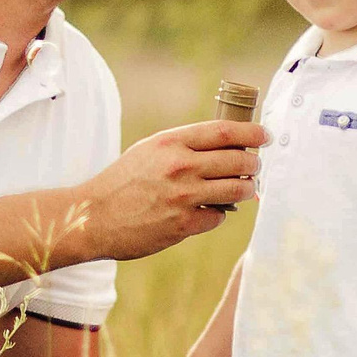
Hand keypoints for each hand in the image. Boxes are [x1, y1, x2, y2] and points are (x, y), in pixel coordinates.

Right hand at [77, 120, 266, 260]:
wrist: (93, 217)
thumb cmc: (122, 182)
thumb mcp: (149, 151)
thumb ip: (184, 146)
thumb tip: (225, 148)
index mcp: (171, 142)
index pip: (225, 132)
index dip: (252, 133)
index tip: (264, 136)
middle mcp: (180, 166)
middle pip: (238, 160)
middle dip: (254, 164)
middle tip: (255, 166)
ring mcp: (183, 196)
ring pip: (237, 189)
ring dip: (246, 189)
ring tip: (244, 188)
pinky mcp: (183, 224)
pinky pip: (219, 216)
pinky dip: (218, 213)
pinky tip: (208, 211)